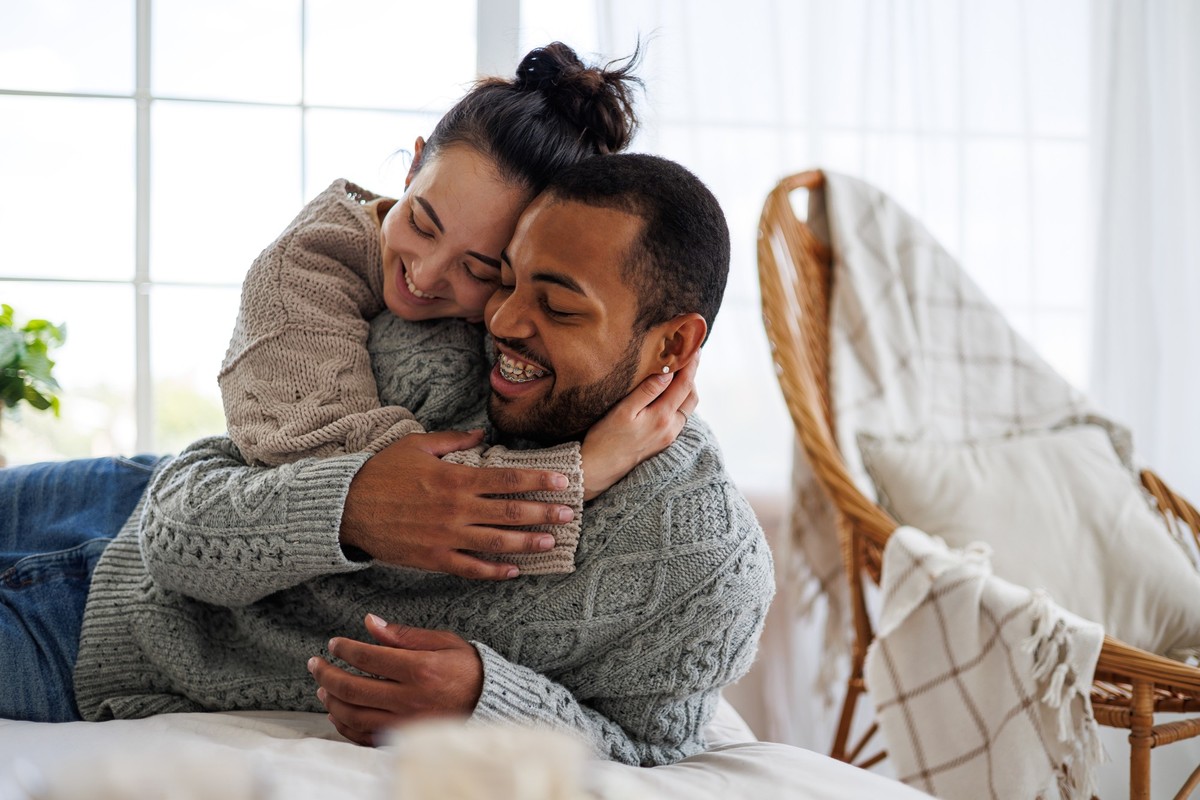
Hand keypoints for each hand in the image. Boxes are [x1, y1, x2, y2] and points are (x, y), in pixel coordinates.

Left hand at [309, 614, 483, 746]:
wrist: (489, 703)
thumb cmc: (467, 669)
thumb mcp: (442, 642)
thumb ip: (403, 635)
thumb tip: (369, 622)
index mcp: (419, 669)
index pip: (368, 657)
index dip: (345, 649)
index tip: (334, 644)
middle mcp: (409, 698)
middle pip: (352, 688)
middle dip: (327, 674)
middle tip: (315, 664)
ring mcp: (404, 722)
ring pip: (353, 715)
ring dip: (331, 700)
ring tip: (322, 687)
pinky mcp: (403, 738)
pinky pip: (364, 736)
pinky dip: (345, 725)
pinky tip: (337, 712)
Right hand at [340, 430, 574, 579]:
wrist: (346, 508)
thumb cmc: (381, 472)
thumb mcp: (417, 445)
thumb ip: (453, 440)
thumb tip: (480, 433)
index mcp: (456, 478)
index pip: (509, 478)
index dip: (539, 480)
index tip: (563, 482)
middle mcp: (457, 509)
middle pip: (511, 512)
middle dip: (544, 513)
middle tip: (569, 516)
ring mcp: (446, 537)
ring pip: (497, 542)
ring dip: (528, 543)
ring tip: (550, 543)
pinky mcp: (433, 559)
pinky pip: (471, 568)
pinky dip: (495, 571)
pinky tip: (513, 571)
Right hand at [580, 356, 699, 499]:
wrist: (596, 469)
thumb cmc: (605, 438)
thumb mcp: (623, 411)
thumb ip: (647, 391)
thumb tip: (667, 372)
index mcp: (662, 417)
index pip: (684, 384)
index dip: (691, 364)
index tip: (693, 347)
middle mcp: (670, 429)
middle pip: (691, 396)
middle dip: (692, 375)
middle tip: (687, 356)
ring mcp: (668, 438)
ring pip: (686, 408)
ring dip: (686, 389)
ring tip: (678, 371)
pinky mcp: (662, 443)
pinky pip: (679, 418)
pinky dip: (679, 401)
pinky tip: (668, 394)